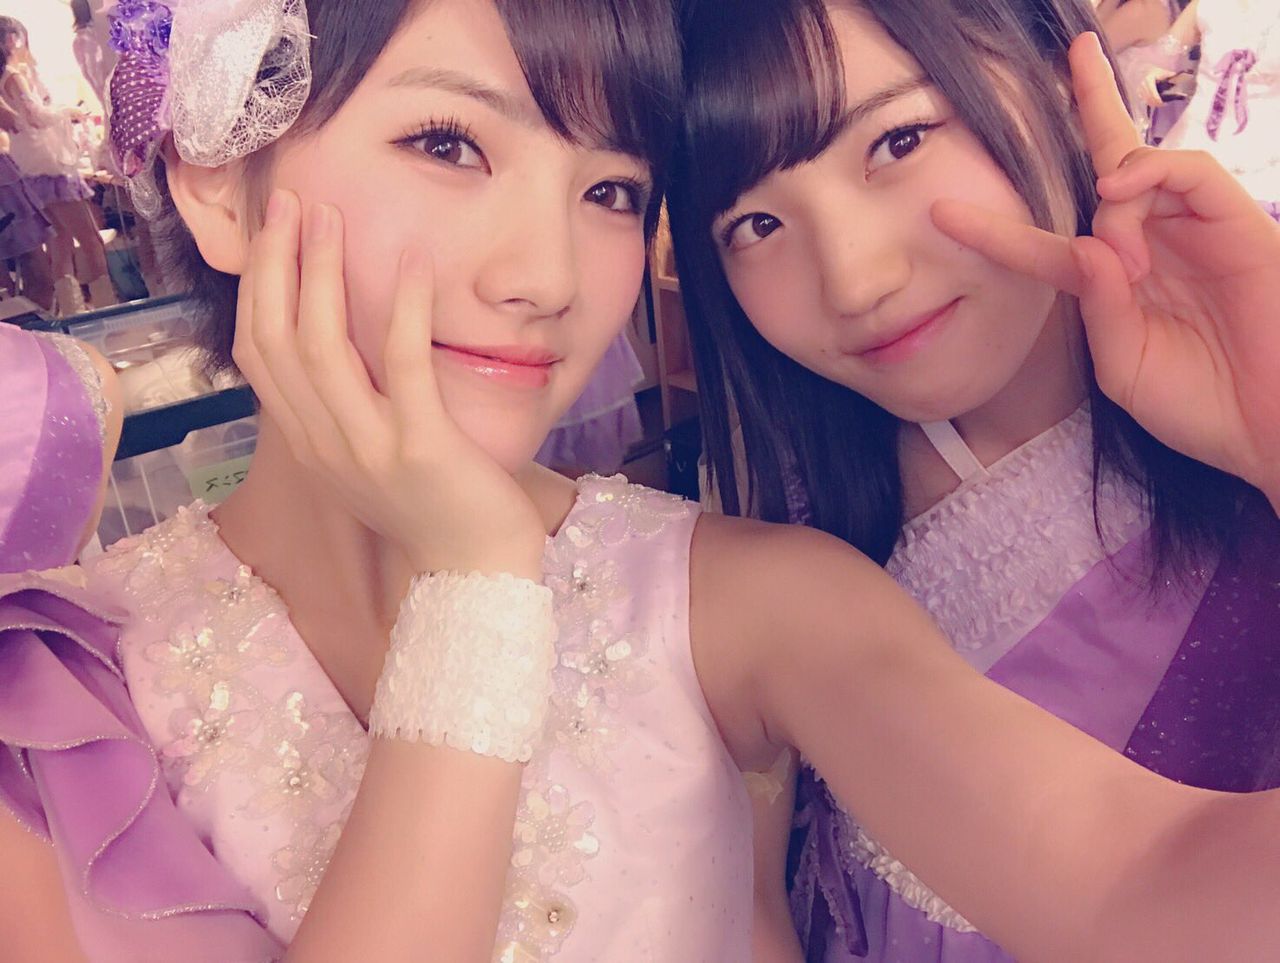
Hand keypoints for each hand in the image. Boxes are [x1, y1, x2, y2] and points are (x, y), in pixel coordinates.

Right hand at [232, 189, 546, 576]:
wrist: (475, 571)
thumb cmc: (431, 505)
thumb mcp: (367, 456)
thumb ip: (342, 406)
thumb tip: (335, 336)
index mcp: (307, 443)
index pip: (257, 353)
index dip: (259, 286)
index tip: (271, 230)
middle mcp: (322, 444)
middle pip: (277, 338)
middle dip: (278, 263)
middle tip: (291, 200)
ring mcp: (366, 447)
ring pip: (321, 346)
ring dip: (321, 273)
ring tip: (330, 215)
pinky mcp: (419, 446)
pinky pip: (402, 364)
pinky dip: (403, 309)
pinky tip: (414, 262)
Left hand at [931, 32, 1279, 505]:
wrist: (1265, 426)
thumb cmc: (1196, 403)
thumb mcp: (1123, 364)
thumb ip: (1097, 307)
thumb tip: (1086, 243)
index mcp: (1111, 283)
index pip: (1046, 242)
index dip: (996, 229)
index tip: (942, 213)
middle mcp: (1149, 244)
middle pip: (1110, 162)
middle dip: (1090, 104)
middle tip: (1072, 54)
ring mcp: (1192, 229)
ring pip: (1138, 169)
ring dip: (1112, 201)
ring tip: (1124, 260)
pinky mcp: (1235, 222)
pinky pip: (1189, 172)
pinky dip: (1151, 173)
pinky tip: (1122, 193)